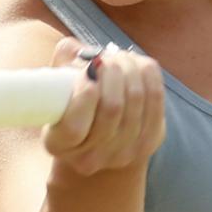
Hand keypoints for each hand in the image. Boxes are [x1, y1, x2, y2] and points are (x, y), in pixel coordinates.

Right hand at [43, 37, 164, 178]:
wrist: (100, 134)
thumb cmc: (73, 100)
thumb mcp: (55, 84)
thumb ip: (62, 64)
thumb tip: (81, 53)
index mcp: (58, 144)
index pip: (73, 128)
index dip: (84, 96)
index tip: (88, 72)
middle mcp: (89, 158)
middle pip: (112, 109)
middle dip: (111, 71)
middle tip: (104, 58)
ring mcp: (121, 155)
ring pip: (135, 99)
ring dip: (128, 68)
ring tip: (118, 58)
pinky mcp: (148, 143)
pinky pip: (155, 98)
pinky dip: (146, 74)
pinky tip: (136, 65)